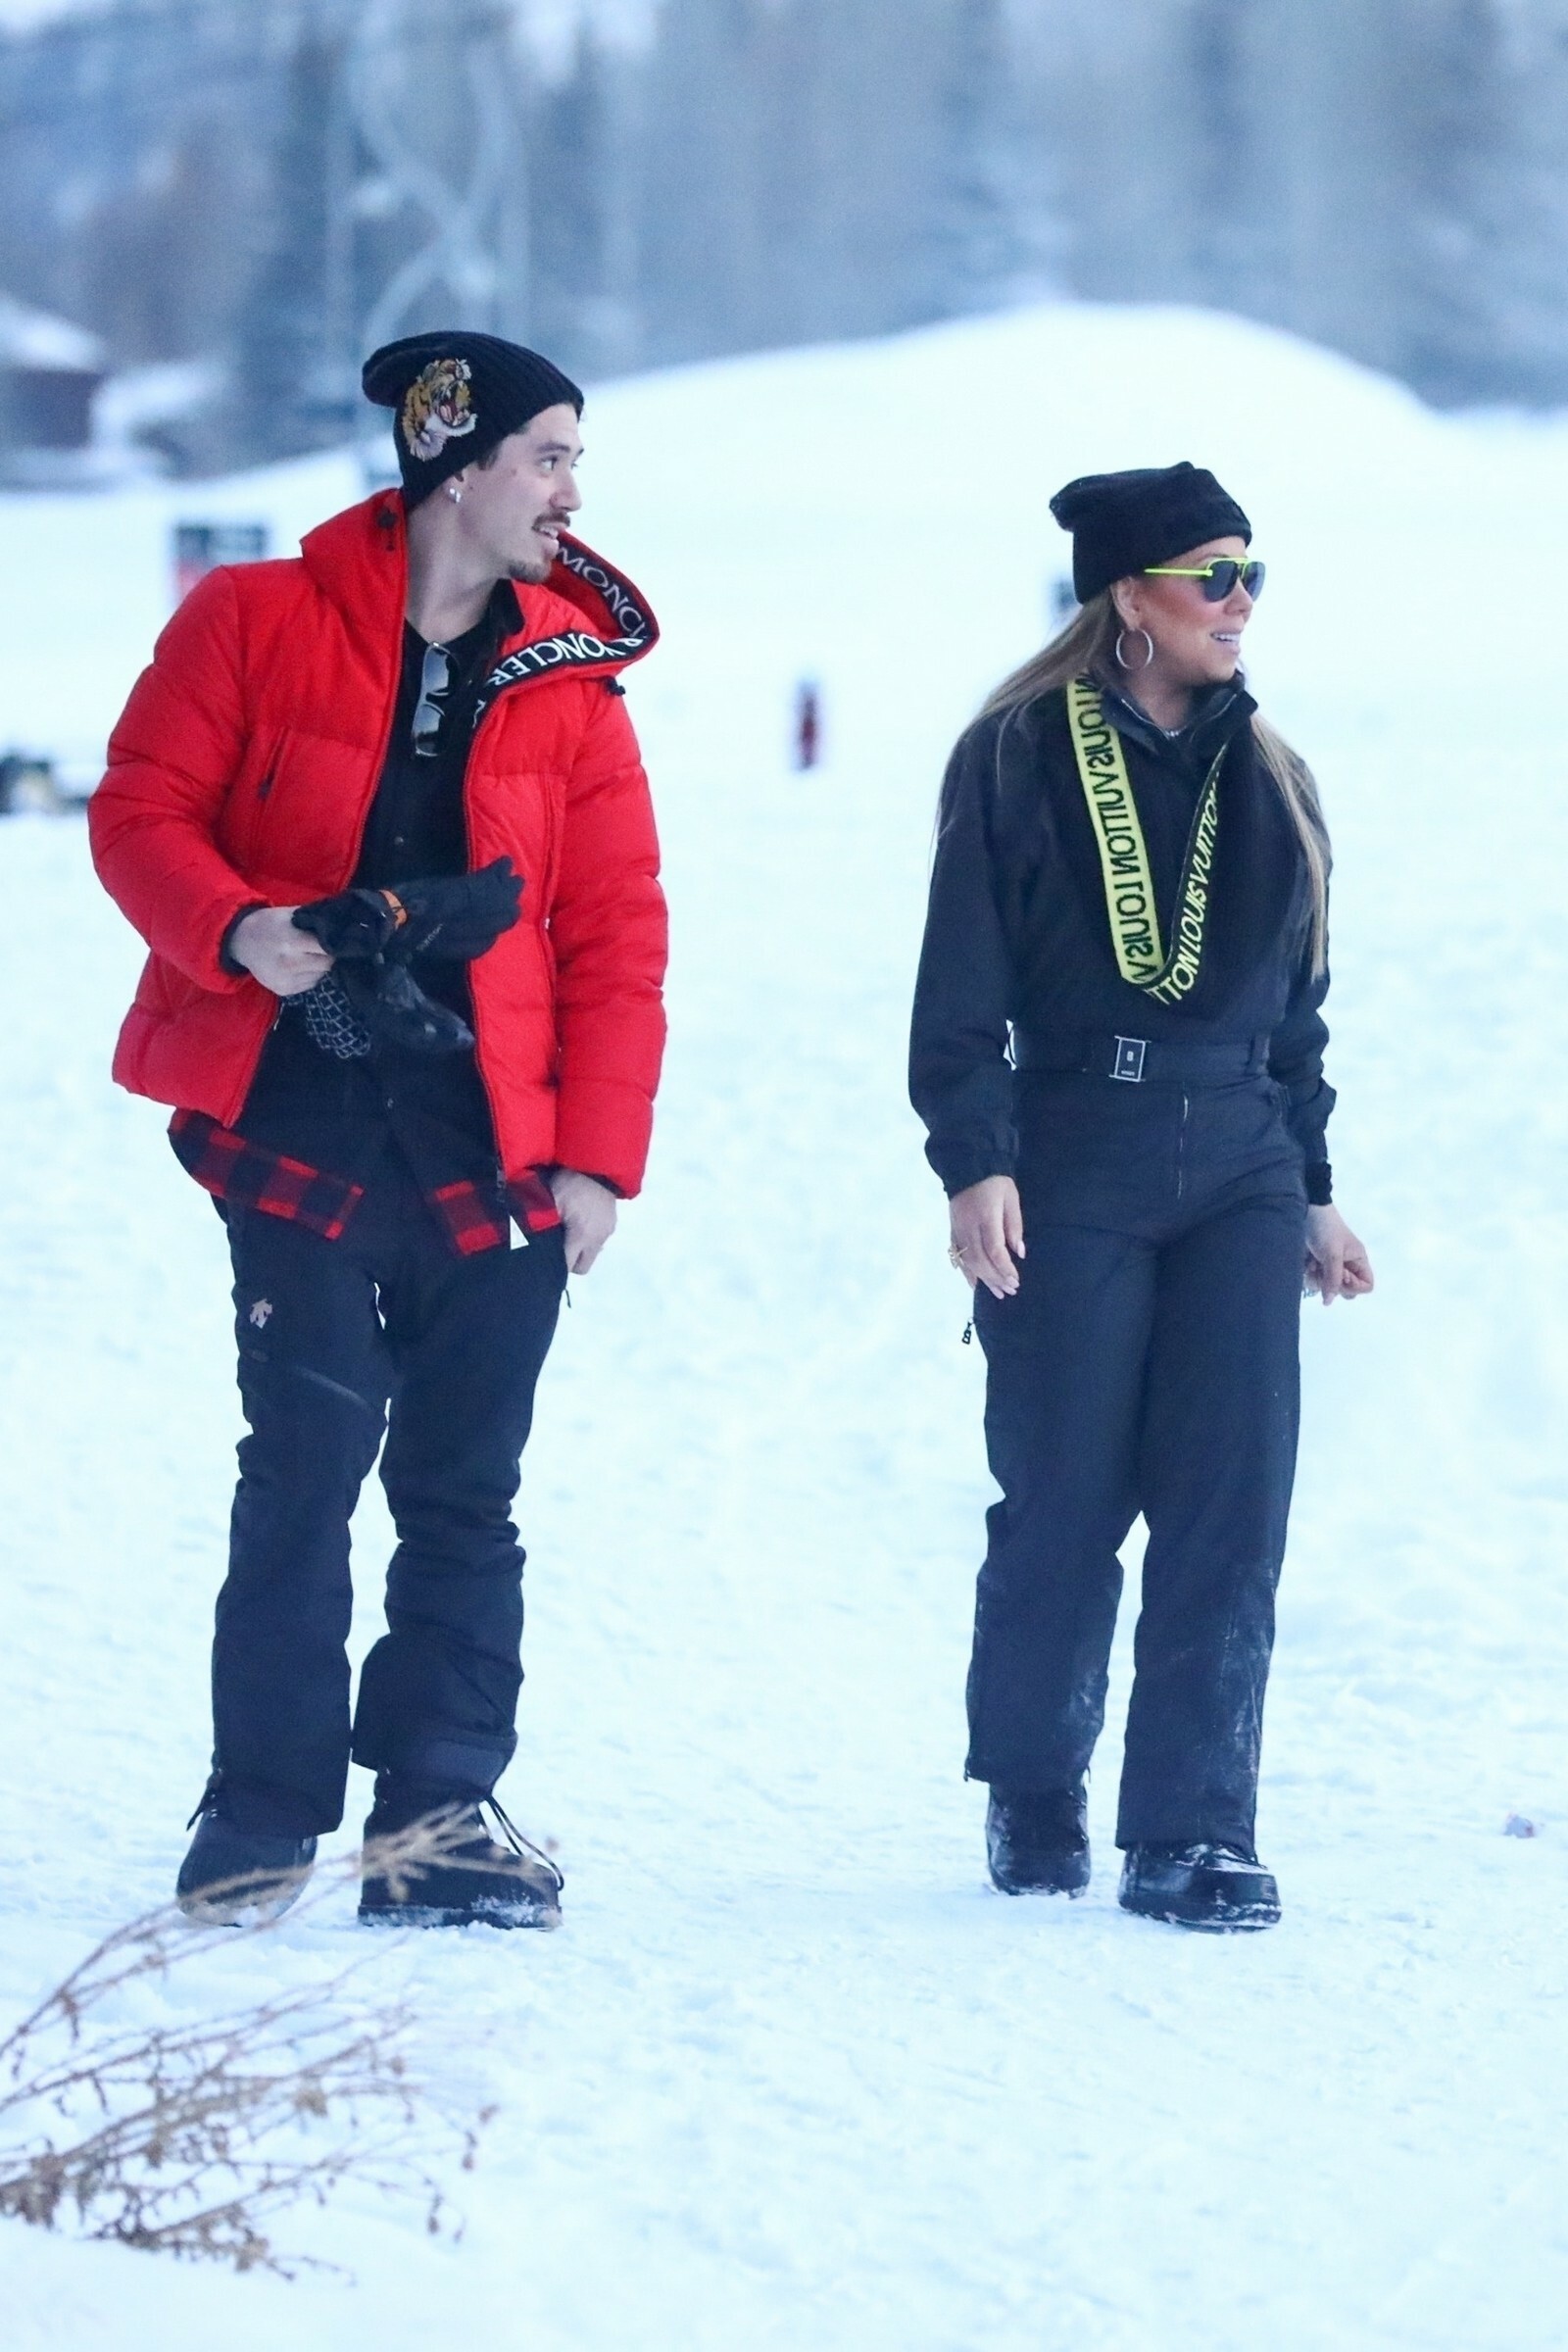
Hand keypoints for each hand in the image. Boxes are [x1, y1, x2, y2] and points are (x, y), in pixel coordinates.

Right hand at [230, 906, 333, 996]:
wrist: (241, 941)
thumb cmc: (270, 924)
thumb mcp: (291, 915)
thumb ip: (315, 922)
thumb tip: (341, 928)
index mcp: (291, 942)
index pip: (327, 948)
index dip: (335, 944)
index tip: (337, 940)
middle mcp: (289, 964)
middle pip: (326, 964)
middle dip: (328, 955)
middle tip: (323, 947)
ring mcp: (286, 980)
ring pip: (320, 975)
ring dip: (319, 966)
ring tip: (309, 955)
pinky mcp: (284, 990)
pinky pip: (310, 984)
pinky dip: (310, 975)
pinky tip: (300, 965)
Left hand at [548, 1168, 617, 1274]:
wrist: (596, 1160)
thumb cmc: (567, 1180)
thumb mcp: (547, 1201)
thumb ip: (539, 1225)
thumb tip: (525, 1243)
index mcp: (582, 1235)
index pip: (566, 1266)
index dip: (553, 1264)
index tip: (542, 1255)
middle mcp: (598, 1238)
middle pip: (582, 1266)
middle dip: (568, 1260)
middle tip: (554, 1243)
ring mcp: (608, 1231)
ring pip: (590, 1253)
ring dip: (578, 1247)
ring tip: (566, 1228)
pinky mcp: (612, 1222)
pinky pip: (597, 1240)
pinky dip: (587, 1236)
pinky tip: (578, 1219)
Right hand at [948, 1174, 1024, 1298]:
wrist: (968, 1167)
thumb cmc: (996, 1183)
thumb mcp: (1011, 1199)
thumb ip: (1015, 1226)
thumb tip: (1020, 1253)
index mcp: (986, 1217)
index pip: (994, 1249)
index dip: (1004, 1268)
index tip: (1015, 1280)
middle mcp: (969, 1227)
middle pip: (980, 1260)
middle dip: (996, 1278)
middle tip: (1010, 1290)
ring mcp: (958, 1230)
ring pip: (968, 1261)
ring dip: (984, 1279)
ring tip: (998, 1292)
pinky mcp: (952, 1230)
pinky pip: (957, 1255)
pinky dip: (966, 1272)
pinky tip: (975, 1284)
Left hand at [1304, 1205, 1373, 1304]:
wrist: (1306, 1212)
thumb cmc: (1325, 1230)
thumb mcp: (1332, 1254)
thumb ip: (1333, 1278)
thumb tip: (1328, 1302)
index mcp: (1359, 1261)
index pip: (1366, 1286)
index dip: (1354, 1286)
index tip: (1341, 1275)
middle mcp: (1347, 1267)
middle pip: (1346, 1291)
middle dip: (1333, 1284)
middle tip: (1325, 1270)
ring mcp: (1331, 1267)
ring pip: (1328, 1289)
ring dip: (1318, 1279)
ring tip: (1313, 1263)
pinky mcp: (1317, 1266)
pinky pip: (1315, 1281)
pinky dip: (1309, 1274)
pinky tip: (1306, 1262)